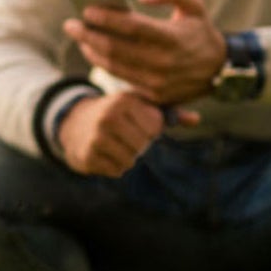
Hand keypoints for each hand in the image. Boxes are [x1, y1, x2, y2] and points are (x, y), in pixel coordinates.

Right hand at [58, 91, 199, 176]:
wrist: (74, 124)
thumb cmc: (117, 114)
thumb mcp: (139, 106)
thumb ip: (169, 113)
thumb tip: (197, 120)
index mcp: (123, 100)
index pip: (155, 127)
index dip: (149, 129)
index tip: (136, 123)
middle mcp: (108, 116)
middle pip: (143, 145)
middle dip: (138, 145)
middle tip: (125, 137)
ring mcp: (96, 137)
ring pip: (131, 160)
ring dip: (127, 157)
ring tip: (115, 145)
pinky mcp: (88, 155)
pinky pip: (117, 171)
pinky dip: (115, 166)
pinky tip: (105, 154)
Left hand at [61, 0, 225, 104]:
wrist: (219, 71)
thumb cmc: (200, 31)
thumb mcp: (195, 5)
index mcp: (172, 38)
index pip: (131, 27)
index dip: (106, 18)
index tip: (86, 10)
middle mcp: (163, 62)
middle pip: (114, 48)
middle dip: (87, 35)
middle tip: (70, 24)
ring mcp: (156, 82)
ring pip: (113, 66)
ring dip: (90, 50)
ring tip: (79, 37)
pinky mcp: (152, 95)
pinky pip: (120, 78)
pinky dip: (102, 64)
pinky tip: (92, 51)